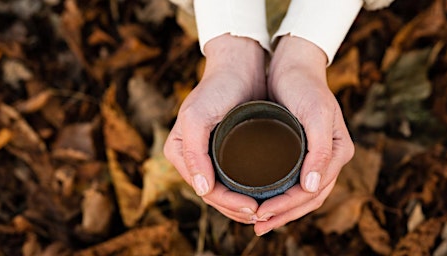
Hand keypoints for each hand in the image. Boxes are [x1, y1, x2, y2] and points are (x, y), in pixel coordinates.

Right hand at [164, 34, 266, 223]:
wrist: (239, 64)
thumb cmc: (217, 87)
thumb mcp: (197, 117)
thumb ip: (193, 153)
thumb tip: (202, 190)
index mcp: (179, 152)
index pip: (205, 191)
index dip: (229, 205)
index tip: (255, 209)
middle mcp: (191, 156)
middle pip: (215, 195)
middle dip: (237, 209)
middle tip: (265, 214)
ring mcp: (209, 153)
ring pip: (226, 190)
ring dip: (243, 204)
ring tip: (267, 210)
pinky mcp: (226, 148)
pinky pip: (235, 177)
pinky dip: (248, 190)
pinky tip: (265, 195)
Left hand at [254, 36, 354, 235]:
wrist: (293, 64)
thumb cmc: (305, 86)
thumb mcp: (316, 114)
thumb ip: (320, 151)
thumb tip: (312, 187)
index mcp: (338, 152)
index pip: (314, 192)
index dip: (289, 207)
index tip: (263, 213)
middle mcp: (329, 157)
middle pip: (308, 198)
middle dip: (283, 215)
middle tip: (257, 226)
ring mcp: (316, 155)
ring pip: (301, 194)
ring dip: (281, 210)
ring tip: (257, 220)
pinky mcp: (301, 149)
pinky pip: (293, 180)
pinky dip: (279, 194)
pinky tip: (262, 199)